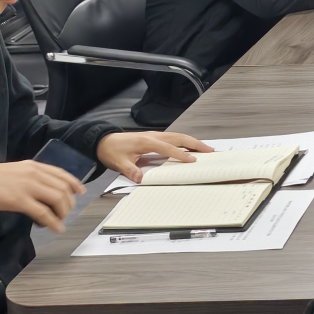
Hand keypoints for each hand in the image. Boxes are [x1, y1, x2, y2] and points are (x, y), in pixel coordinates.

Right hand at [0, 159, 82, 232]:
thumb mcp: (16, 171)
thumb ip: (32, 177)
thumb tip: (45, 190)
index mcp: (34, 166)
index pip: (61, 173)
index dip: (73, 183)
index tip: (80, 192)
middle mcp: (35, 174)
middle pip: (62, 188)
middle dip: (68, 203)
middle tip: (65, 213)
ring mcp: (28, 187)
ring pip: (57, 200)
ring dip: (62, 213)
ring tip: (59, 221)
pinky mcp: (20, 201)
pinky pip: (44, 213)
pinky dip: (53, 222)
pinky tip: (56, 228)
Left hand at [95, 130, 212, 184]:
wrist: (104, 141)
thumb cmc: (112, 150)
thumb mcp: (119, 163)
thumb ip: (130, 170)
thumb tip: (140, 178)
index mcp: (146, 142)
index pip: (168, 148)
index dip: (180, 155)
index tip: (192, 161)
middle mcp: (153, 136)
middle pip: (179, 138)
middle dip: (195, 144)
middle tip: (209, 151)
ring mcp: (155, 135)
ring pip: (178, 136)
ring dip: (192, 141)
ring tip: (205, 148)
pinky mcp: (154, 137)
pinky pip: (174, 138)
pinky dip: (185, 141)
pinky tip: (190, 146)